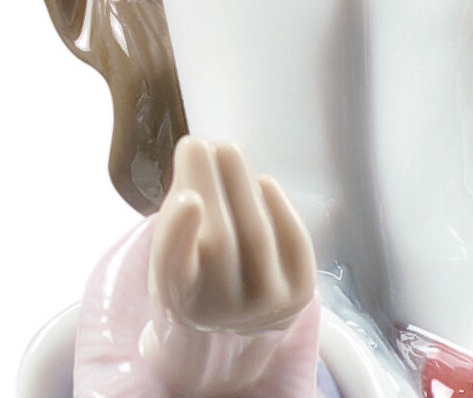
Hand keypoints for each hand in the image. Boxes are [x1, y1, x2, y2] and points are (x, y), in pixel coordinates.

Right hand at [149, 137, 315, 335]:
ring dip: (241, 181)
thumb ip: (179, 207)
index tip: (188, 199)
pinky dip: (275, 201)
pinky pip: (292, 235)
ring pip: (257, 232)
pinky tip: (260, 182)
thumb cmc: (193, 273)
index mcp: (178, 303)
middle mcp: (221, 312)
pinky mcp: (300, 294)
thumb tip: (199, 151)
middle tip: (200, 144)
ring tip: (226, 151)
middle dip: (210, 180)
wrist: (230, 329)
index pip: (176, 272)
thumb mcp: (172, 249)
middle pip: (220, 239)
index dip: (181, 236)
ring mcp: (266, 307)